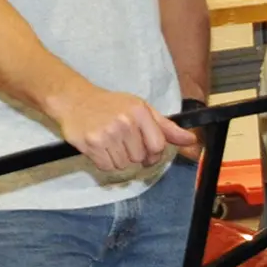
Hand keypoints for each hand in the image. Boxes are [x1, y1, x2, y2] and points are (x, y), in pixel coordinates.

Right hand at [46, 86, 195, 173]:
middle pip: (141, 158)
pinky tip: (101, 148)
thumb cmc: (111, 105)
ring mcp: (106, 133)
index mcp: (140, 112)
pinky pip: (107, 167)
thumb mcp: (142, 110)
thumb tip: (191, 140)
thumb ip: (167, 127)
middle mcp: (124, 122)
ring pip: (124, 165)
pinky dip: (105, 162)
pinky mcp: (91, 144)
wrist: (74, 100)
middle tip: (122, 141)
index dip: (153, 152)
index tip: (145, 147)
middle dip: (134, 154)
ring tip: (111, 142)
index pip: (158, 146)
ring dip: (119, 159)